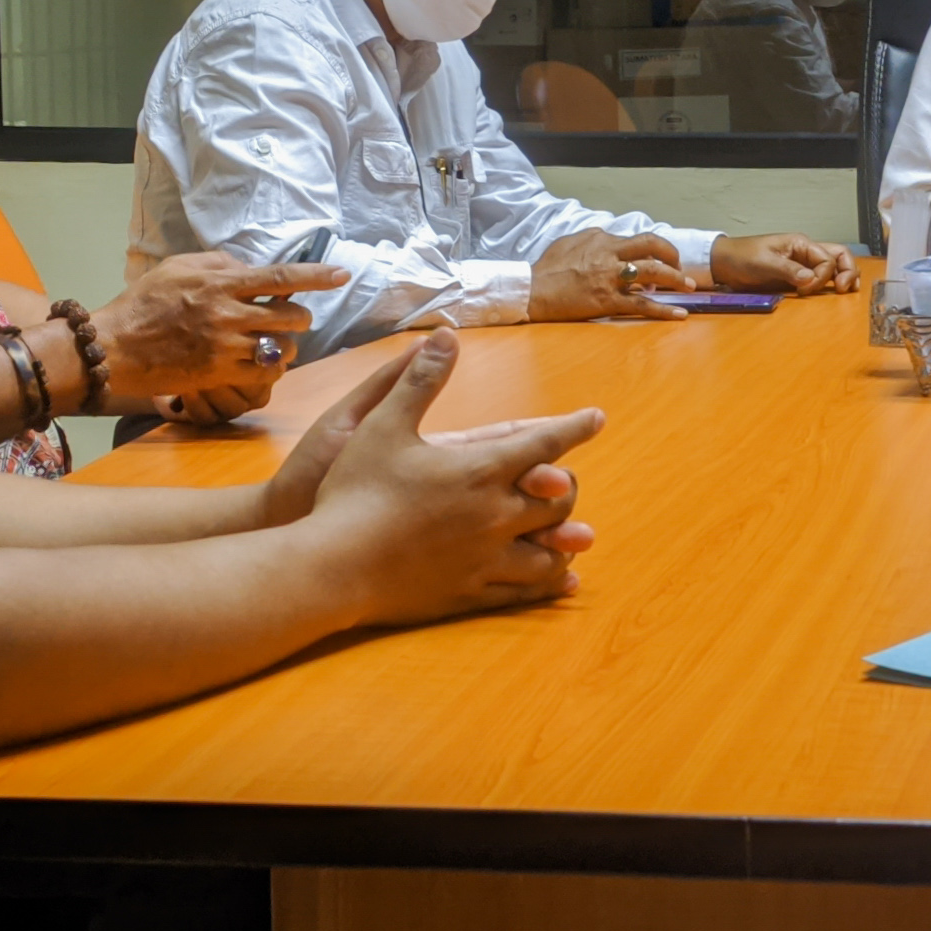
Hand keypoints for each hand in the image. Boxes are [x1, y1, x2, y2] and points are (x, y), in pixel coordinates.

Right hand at [89, 253, 350, 404]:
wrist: (115, 347)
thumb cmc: (144, 303)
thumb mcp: (179, 268)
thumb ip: (218, 263)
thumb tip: (248, 267)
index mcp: (221, 283)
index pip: (281, 277)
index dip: (317, 275)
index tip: (343, 274)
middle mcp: (228, 314)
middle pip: (291, 316)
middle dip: (299, 317)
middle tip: (289, 318)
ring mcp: (225, 347)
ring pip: (282, 348)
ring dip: (287, 345)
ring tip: (273, 342)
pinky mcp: (219, 374)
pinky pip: (264, 374)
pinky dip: (270, 368)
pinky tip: (261, 364)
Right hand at [291, 329, 602, 621]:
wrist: (334, 566)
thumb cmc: (354, 491)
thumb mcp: (381, 424)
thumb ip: (418, 380)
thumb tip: (446, 335)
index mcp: (480, 470)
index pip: (545, 443)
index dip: (574, 427)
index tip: (596, 417)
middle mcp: (496, 515)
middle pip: (558, 499)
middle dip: (567, 485)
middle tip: (564, 478)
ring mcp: (487, 559)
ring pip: (549, 551)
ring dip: (565, 538)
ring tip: (574, 533)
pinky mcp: (471, 594)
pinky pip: (526, 591)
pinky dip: (551, 583)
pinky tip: (562, 580)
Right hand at [531, 228, 698, 320]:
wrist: (531, 291)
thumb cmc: (547, 269)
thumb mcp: (569, 242)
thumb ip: (592, 238)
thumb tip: (607, 236)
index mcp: (602, 239)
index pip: (637, 239)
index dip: (654, 249)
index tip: (660, 259)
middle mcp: (609, 254)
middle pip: (652, 246)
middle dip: (673, 256)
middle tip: (682, 269)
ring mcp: (610, 278)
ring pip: (653, 273)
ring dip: (675, 279)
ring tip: (689, 287)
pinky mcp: (607, 300)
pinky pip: (642, 304)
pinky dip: (664, 310)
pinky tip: (679, 315)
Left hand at [713, 232, 859, 293]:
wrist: (725, 263)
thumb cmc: (742, 257)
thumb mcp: (763, 263)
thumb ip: (788, 270)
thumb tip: (810, 279)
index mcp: (801, 243)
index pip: (826, 259)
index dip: (822, 276)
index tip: (805, 289)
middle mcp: (806, 252)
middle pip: (839, 256)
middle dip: (847, 271)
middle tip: (844, 290)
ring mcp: (803, 264)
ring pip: (833, 265)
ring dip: (844, 275)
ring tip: (847, 290)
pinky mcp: (797, 276)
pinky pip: (821, 277)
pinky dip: (831, 283)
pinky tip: (834, 293)